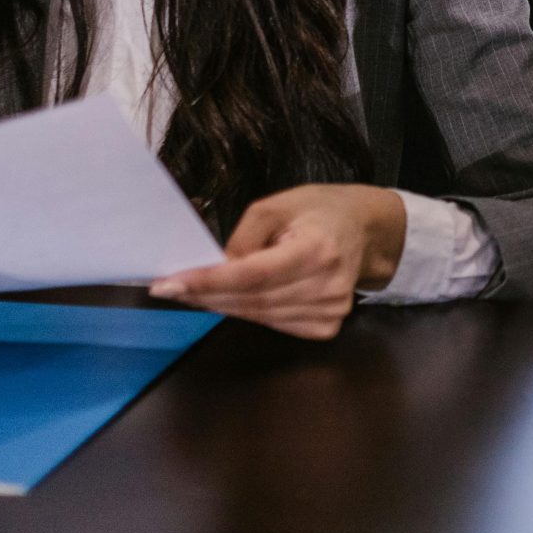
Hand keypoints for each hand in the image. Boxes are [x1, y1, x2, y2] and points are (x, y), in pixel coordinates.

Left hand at [149, 184, 407, 339]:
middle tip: (168, 288)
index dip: (209, 282)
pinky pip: (273, 325)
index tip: (168, 285)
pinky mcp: (326, 327)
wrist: (364, 231)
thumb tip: (214, 269)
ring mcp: (330, 312)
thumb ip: (244, 237)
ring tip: (193, 291)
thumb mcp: (277, 205)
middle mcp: (327, 285)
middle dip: (204, 294)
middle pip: (251, 300)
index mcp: (318, 248)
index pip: (254, 274)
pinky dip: (247, 312)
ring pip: (258, 317)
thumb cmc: (317, 211)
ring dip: (221, 305)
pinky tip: (234, 298)